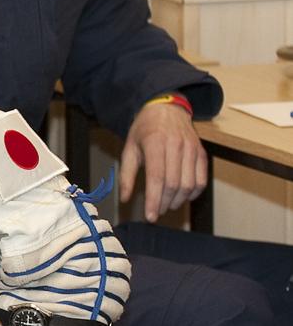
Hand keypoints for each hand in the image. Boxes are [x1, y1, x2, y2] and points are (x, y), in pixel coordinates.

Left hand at [118, 101, 207, 221]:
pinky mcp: (201, 152)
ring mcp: (192, 148)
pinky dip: (194, 193)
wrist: (166, 109)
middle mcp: (176, 145)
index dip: (154, 200)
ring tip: (168, 206)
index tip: (150, 216)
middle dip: (165, 203)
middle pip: (174, 184)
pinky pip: (202, 179)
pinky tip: (182, 197)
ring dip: (179, 201)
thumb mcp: (129, 149)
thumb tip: (124, 198)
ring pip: (189, 184)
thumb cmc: (145, 130)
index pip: (157, 178)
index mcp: (155, 143)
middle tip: (157, 212)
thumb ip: (126, 174)